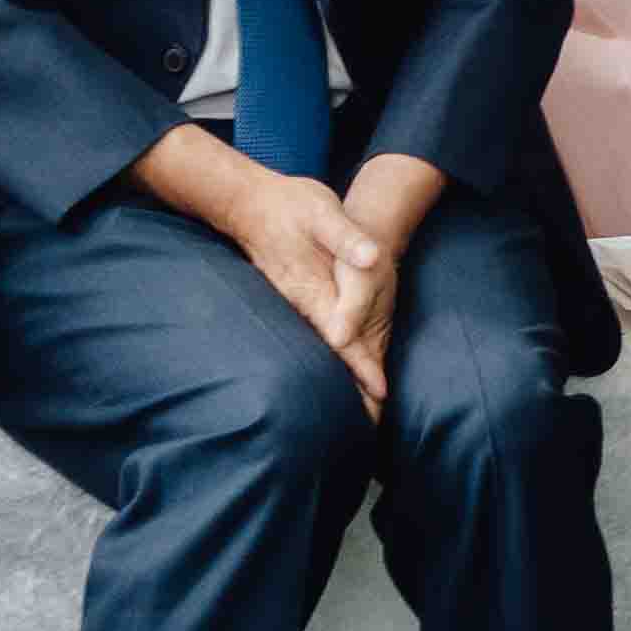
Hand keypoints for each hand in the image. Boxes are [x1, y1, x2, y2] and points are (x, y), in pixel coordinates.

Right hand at [219, 166, 396, 415]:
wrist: (250, 204)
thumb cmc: (292, 206)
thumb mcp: (323, 212)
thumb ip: (347, 238)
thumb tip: (372, 258)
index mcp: (314, 289)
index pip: (342, 336)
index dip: (361, 364)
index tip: (380, 392)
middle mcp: (304, 305)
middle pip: (332, 354)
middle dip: (352, 388)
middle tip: (375, 426)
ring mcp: (298, 305)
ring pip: (323, 350)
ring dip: (342, 379)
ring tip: (365, 413)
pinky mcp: (297, 301)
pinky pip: (317, 338)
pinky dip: (332, 358)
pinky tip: (341, 376)